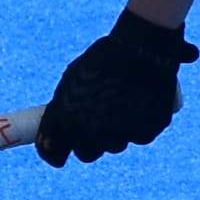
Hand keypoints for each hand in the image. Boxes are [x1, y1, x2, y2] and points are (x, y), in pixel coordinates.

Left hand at [35, 14, 194, 166]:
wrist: (143, 46)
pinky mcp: (147, 132)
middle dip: (88, 143)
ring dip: (115, 133)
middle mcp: (92, 132)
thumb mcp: (73, 79)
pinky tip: (140, 103)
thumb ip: (63, 108)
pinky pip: (139, 136)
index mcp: (66, 119)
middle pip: (86, 153)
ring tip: (121, 104)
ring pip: (114, 145)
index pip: (52, 151)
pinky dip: (139, 125)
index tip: (58, 153)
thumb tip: (59, 128)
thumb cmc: (104, 59)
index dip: (54, 153)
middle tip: (94, 125)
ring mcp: (121, 134)